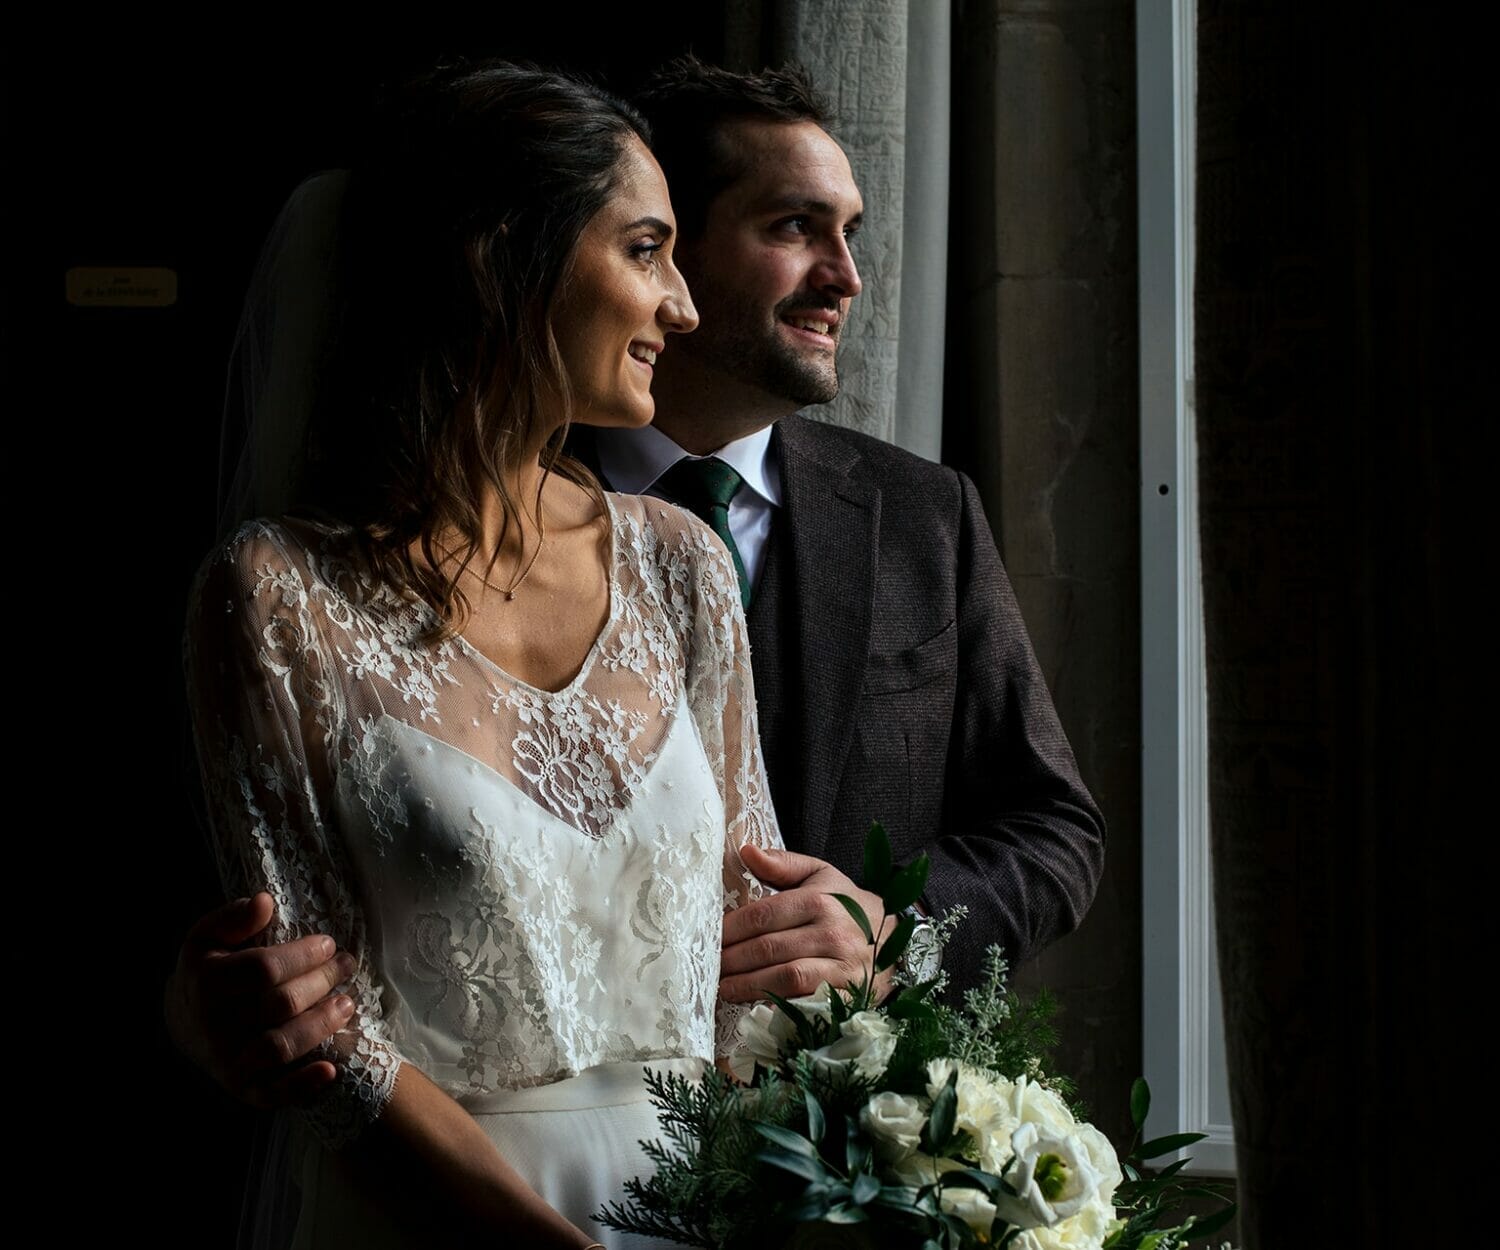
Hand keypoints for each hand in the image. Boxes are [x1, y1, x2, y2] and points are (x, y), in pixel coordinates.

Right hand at [163, 892, 355, 1107]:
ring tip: (347, 1003)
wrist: (182, 1022)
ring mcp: (229, 1060)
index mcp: (207, 983)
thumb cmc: (207, 970)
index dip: (302, 955)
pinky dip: (302, 1085)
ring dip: (321, 1026)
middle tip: (345, 966)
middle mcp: (216, 1025)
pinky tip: (330, 1070)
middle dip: (322, 982)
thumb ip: (234, 917)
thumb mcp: (207, 936)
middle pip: (280, 1004)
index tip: (328, 944)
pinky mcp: (242, 1088)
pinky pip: (272, 1093)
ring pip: (281, 1046)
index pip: (263, 968)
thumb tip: (264, 901)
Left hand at [720, 845, 896, 1004]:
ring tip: (723, 988)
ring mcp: (842, 967)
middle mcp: (831, 932)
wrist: (896, 938)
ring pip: (784, 977)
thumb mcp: (820, 875)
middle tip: (708, 968)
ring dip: (747, 985)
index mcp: (819, 899)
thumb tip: (745, 849)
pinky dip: (778, 1006)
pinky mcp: (849, 996)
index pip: (762, 915)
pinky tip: (755, 1005)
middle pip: (768, 948)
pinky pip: (807, 1004)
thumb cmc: (848, 905)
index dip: (730, 930)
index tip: (708, 939)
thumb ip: (782, 864)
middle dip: (732, 960)